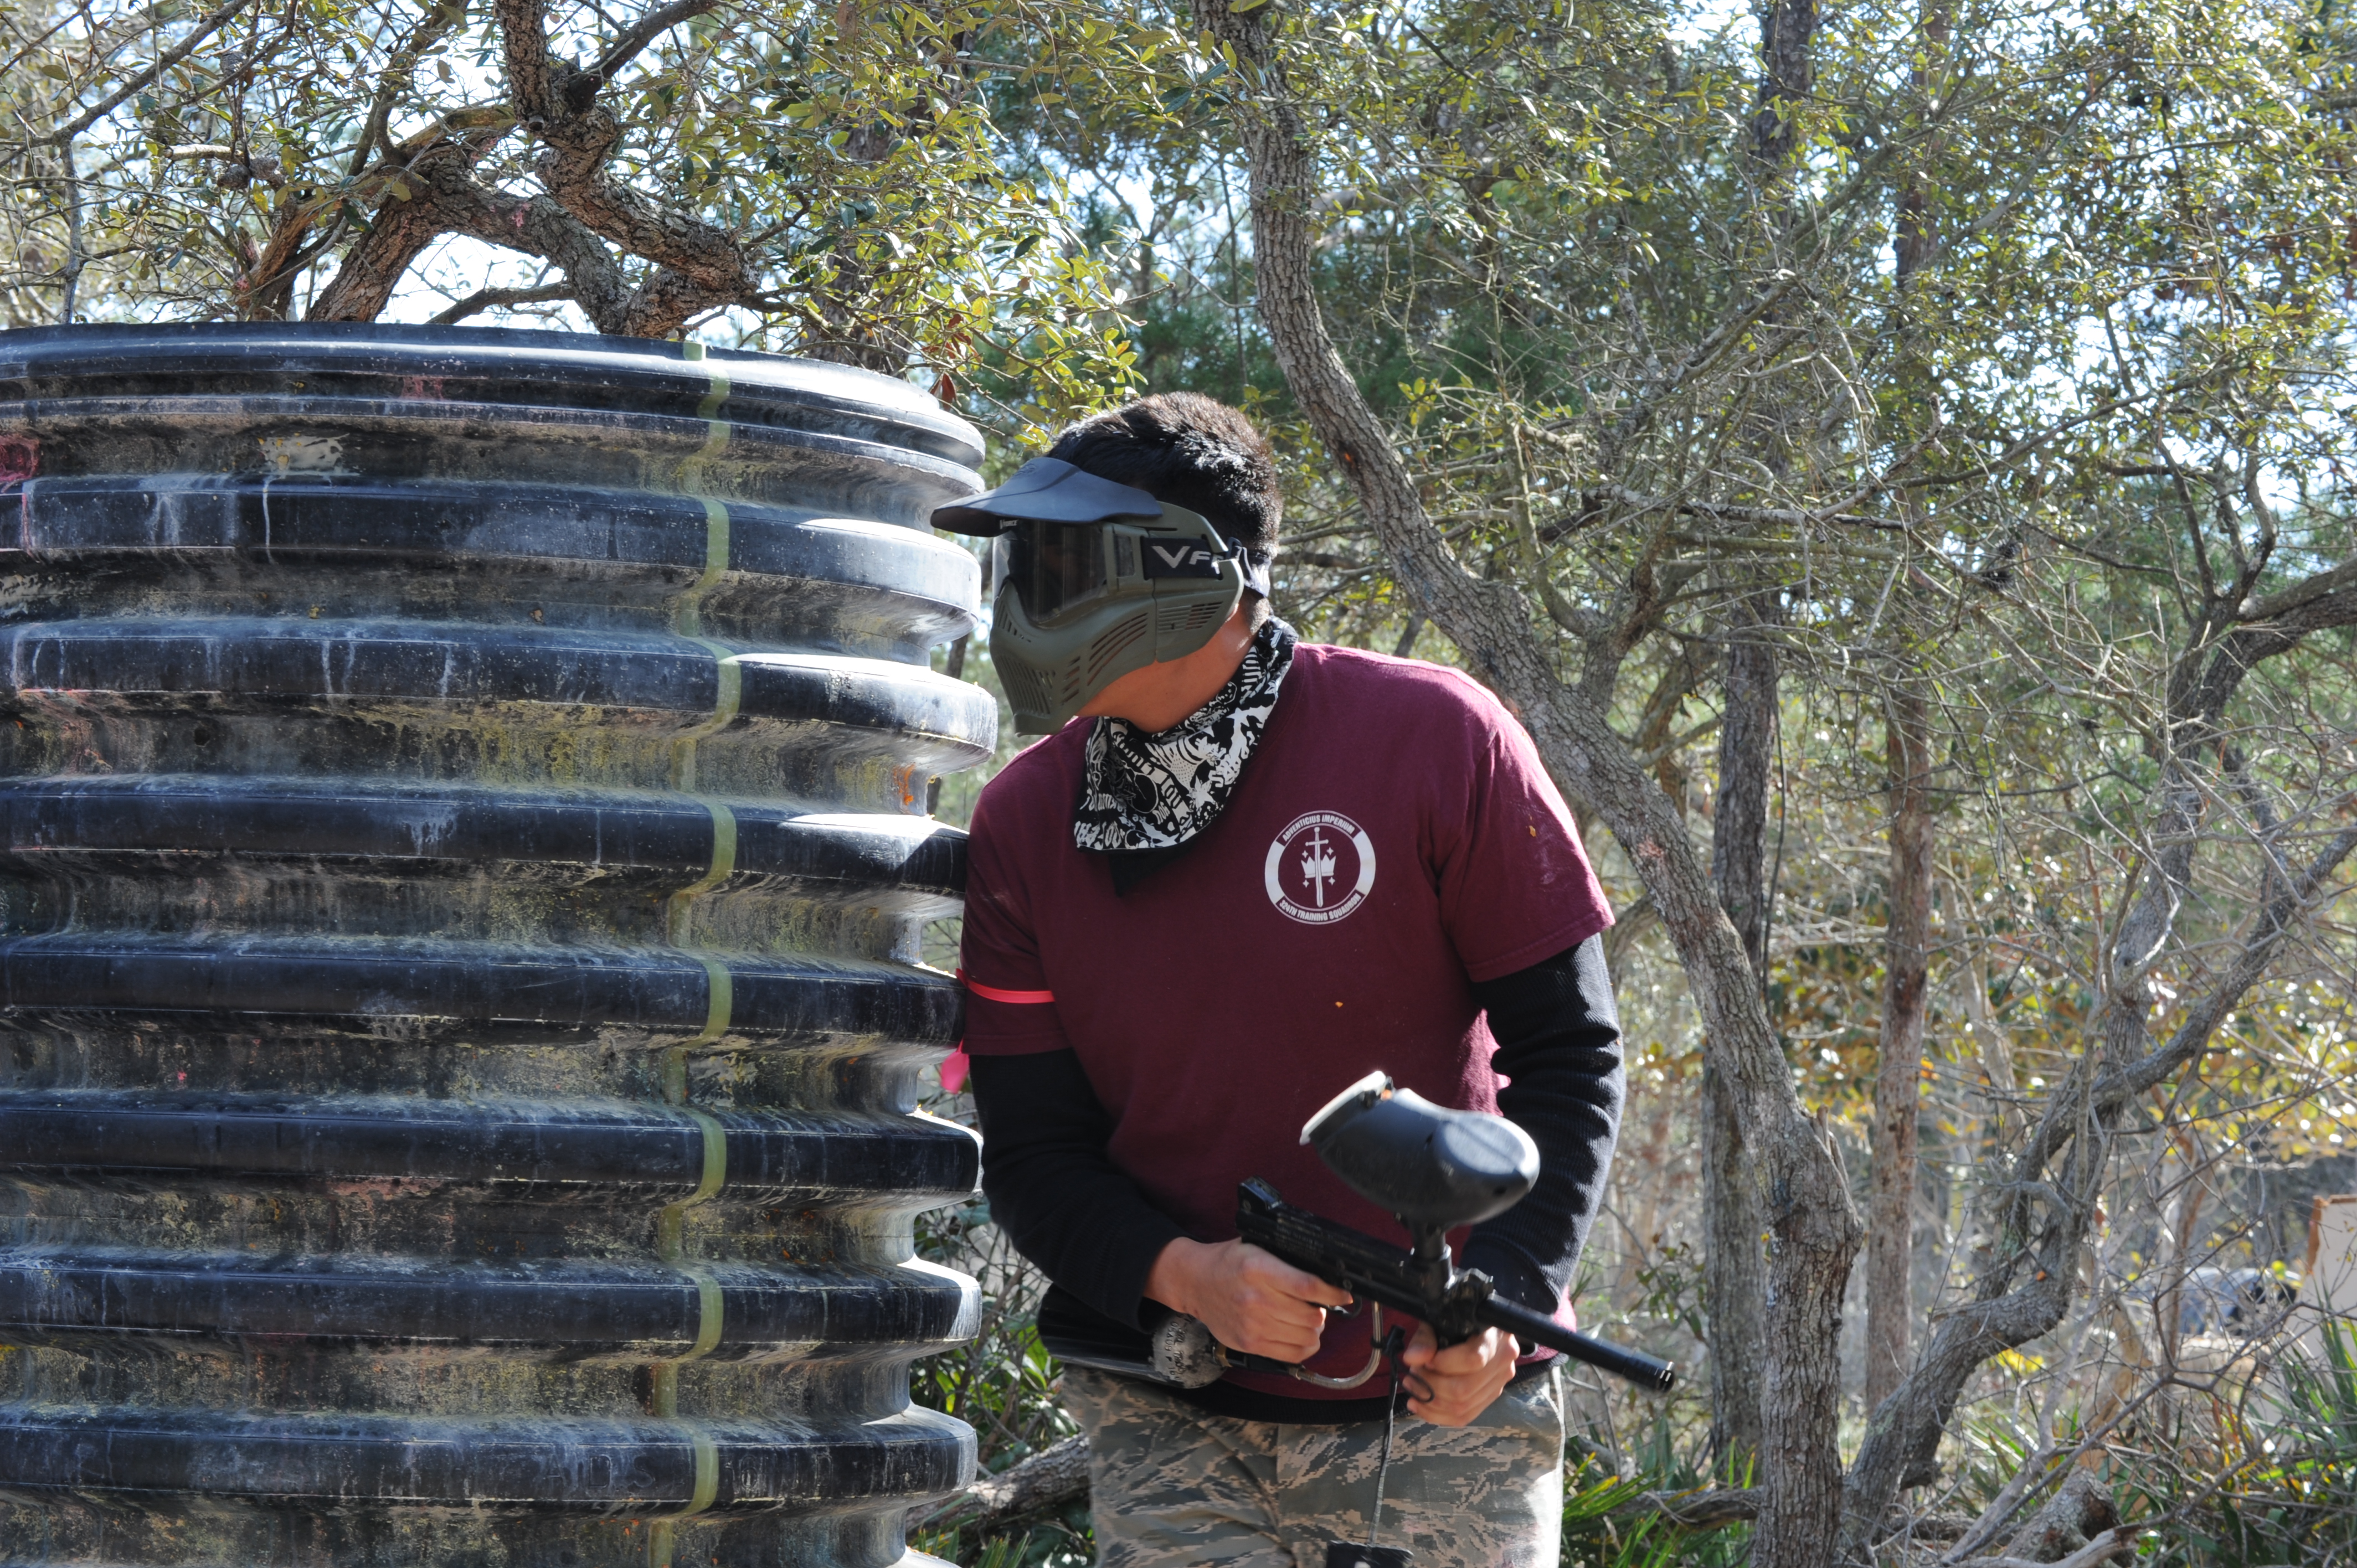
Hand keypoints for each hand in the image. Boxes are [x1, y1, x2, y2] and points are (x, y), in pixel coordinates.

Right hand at [1145, 1237, 1352, 1361]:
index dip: (1333, 1293)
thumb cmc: (1228, 1262)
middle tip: (1318, 1304)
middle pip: (1312, 1316)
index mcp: (1259, 1268)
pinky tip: (1302, 1335)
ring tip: (1307, 1319)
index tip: (1343, 1294)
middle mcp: (1256, 1298)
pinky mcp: (1249, 1344)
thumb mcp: (1256, 1247)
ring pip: (1306, 1337)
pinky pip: (1292, 1354)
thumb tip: (1326, 1275)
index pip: (1309, 1286)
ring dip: (1314, 1329)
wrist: (1195, 1282)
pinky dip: (1306, 1347)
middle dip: (1322, 1311)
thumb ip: (1287, 1260)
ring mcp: (1252, 1325)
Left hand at [1398, 1322, 1519, 1426]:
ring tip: (1413, 1389)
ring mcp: (1500, 1382)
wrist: (1479, 1328)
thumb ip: (1425, 1338)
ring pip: (1464, 1406)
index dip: (1444, 1364)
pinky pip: (1465, 1416)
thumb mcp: (1439, 1320)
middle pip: (1466, 1388)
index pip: (1473, 1359)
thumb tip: (1412, 1359)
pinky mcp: (1491, 1397)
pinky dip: (1439, 1415)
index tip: (1423, 1361)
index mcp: (1496, 1336)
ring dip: (1431, 1403)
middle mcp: (1504, 1361)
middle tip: (1412, 1377)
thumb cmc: (1458, 1320)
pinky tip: (1421, 1406)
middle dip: (1431, 1387)